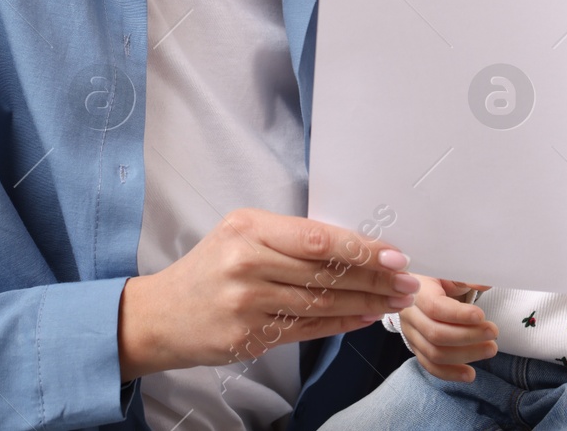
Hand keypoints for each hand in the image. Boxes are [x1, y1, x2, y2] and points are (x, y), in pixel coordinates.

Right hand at [116, 208, 419, 380]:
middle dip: (374, 277)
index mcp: (247, 229)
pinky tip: (365, 317)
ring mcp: (247, 303)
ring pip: (321, 303)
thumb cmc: (209, 270)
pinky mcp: (248, 337)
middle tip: (407, 280)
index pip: (318, 239)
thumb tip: (352, 245)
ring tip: (395, 300)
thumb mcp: (240, 236)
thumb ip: (288, 240)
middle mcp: (246, 263)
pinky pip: (307, 329)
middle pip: (326, 272)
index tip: (394, 254)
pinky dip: (341, 323)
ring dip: (366, 302)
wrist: (159, 315)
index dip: (362, 248)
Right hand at [398, 275, 498, 381]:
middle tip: (493, 332)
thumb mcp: (449, 270)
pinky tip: (470, 374)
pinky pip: (430, 366)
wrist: (416, 287)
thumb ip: (466, 277)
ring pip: (434, 353)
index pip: (435, 307)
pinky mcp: (416, 348)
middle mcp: (409, 314)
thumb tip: (484, 284)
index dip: (459, 315)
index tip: (482, 316)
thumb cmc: (437, 277)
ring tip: (491, 349)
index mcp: (417, 290)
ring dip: (465, 355)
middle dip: (468, 337)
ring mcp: (411, 334)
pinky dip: (450, 373)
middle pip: (435, 334)